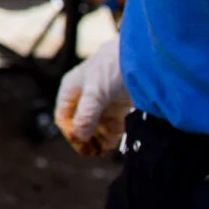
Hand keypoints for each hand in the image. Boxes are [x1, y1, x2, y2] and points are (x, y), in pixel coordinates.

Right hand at [53, 37, 130, 156]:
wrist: (144, 55)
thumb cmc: (113, 65)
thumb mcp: (96, 90)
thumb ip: (87, 114)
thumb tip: (78, 136)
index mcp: (72, 90)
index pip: (64, 117)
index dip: (70, 132)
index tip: (80, 145)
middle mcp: (86, 97)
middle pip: (80, 124)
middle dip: (85, 139)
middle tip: (92, 153)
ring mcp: (103, 102)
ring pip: (96, 127)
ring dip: (98, 140)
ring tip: (103, 151)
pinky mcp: (119, 106)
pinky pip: (112, 126)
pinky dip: (112, 136)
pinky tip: (113, 144)